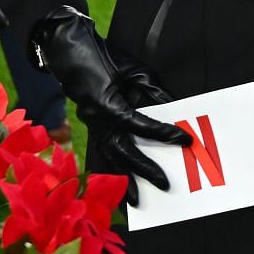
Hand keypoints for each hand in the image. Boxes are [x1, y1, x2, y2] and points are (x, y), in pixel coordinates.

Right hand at [29, 7, 189, 205]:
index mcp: (107, 105)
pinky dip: (110, 169)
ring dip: (122, 180)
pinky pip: (101, 152)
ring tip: (136, 202)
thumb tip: (174, 108)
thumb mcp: (134, 70)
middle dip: (145, 169)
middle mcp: (96, 121)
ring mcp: (91, 125)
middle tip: (166, 184)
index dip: (162, 133)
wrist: (69, 51)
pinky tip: (118, 184)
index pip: (139, 125)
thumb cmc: (103, 57)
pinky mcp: (91, 125)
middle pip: (122, 152)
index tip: (185, 140)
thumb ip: (154, 91)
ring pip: (108, 158)